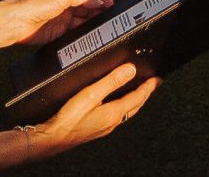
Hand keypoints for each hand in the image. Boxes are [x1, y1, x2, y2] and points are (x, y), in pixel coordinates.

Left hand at [1, 0, 111, 44]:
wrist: (17, 23)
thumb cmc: (35, 5)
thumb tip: (96, 1)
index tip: (111, 4)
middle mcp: (65, 4)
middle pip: (87, 8)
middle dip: (98, 11)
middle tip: (110, 17)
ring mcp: (62, 18)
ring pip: (82, 20)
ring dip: (92, 23)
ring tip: (103, 27)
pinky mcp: (58, 32)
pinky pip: (74, 32)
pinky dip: (82, 33)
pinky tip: (89, 35)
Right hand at [35, 62, 153, 151]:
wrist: (51, 138)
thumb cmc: (68, 119)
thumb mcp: (91, 94)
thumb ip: (111, 81)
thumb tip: (130, 70)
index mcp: (113, 113)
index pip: (137, 98)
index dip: (148, 87)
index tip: (157, 80)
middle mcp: (111, 122)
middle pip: (134, 107)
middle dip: (144, 95)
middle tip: (152, 86)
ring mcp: (103, 127)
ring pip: (126, 113)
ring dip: (134, 102)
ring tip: (137, 93)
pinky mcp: (95, 129)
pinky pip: (115, 117)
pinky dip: (122, 107)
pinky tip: (114, 105)